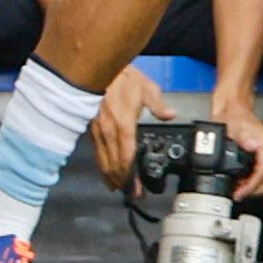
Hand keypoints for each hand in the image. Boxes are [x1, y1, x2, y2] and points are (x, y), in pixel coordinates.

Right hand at [90, 66, 171, 192]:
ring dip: (110, 176)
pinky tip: (105, 170)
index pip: (127, 157)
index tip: (136, 188)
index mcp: (124, 124)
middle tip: (130, 194)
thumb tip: (170, 115)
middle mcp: (109, 131)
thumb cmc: (122, 78)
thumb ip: (158, 105)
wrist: (97, 69)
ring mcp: (98, 131)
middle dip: (122, 182)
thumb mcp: (146, 88)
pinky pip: (97, 152)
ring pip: (103, 161)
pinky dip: (102, 164)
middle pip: (114, 164)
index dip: (131, 175)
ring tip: (117, 188)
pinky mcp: (92, 128)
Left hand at [207, 98, 262, 200]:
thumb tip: (251, 147)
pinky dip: (258, 184)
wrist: (233, 109)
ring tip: (241, 190)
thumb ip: (241, 139)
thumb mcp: (232, 129)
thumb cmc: (232, 117)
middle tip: (239, 194)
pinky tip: (244, 183)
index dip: (250, 188)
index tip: (238, 194)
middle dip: (255, 192)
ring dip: (257, 189)